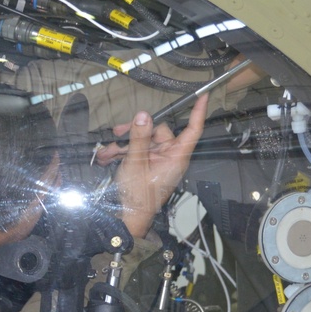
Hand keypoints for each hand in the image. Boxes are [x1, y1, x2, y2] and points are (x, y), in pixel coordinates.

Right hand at [105, 92, 207, 237]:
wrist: (129, 216)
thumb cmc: (139, 195)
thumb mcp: (135, 163)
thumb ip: (139, 138)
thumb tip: (143, 116)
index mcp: (176, 156)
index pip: (192, 130)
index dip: (198, 112)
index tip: (203, 96)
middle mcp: (170, 156)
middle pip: (157, 132)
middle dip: (135, 132)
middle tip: (117, 133)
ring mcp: (158, 160)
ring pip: (143, 141)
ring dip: (123, 145)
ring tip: (107, 153)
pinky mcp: (148, 164)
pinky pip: (137, 151)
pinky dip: (122, 153)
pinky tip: (108, 158)